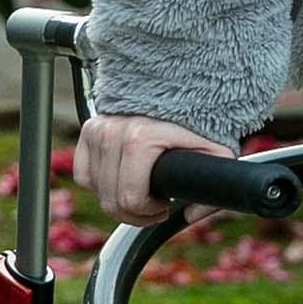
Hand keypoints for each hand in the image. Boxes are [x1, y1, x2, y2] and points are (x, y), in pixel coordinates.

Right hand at [74, 113, 235, 226]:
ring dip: (118, 198)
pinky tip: (124, 180)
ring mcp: (99, 129)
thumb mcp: (218, 152)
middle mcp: (114, 132)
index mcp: (141, 138)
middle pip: (111, 200)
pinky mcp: (90, 129)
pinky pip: (84, 174)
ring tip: (144, 189)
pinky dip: (100, 184)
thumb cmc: (202, 119)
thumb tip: (191, 216)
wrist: (185, 88)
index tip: (165, 205)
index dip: (150, 212)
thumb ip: (212, 188)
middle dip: (135, 212)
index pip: (130, 199)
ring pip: (96, 189)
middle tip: (156, 204)